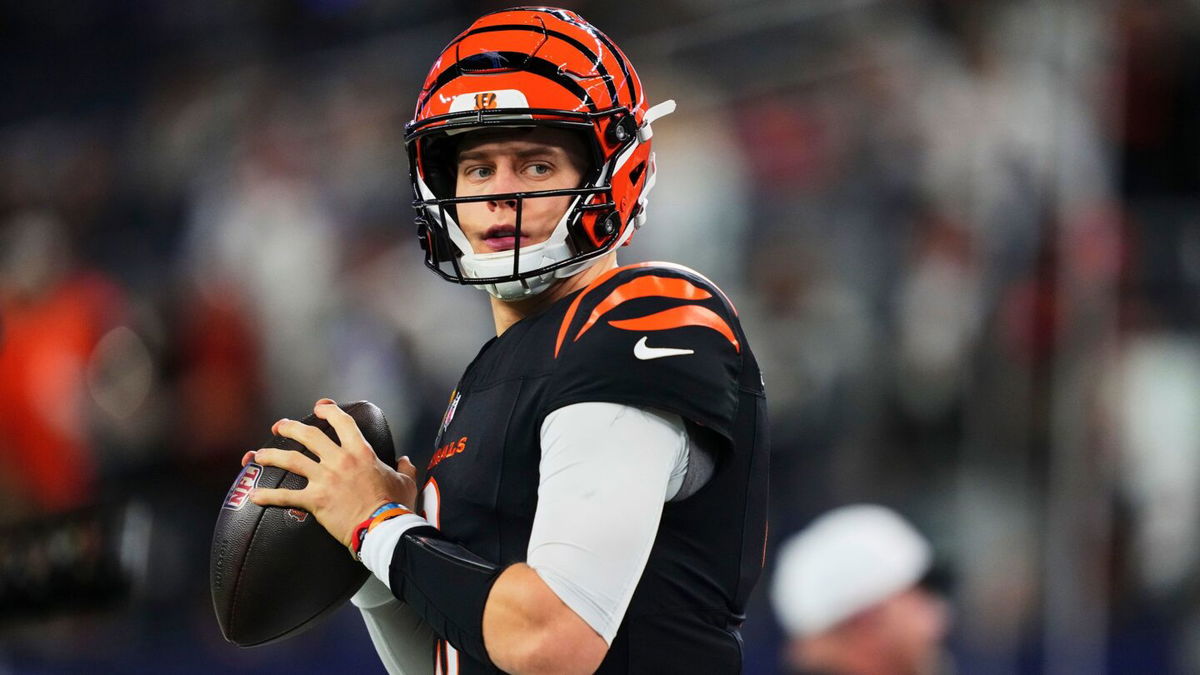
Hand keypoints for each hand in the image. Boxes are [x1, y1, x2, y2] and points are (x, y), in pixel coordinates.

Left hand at [247, 398, 418, 547]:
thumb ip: (404, 468)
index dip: (329, 411)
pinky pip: (285, 496)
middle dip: (290, 427)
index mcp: (361, 453)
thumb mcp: (406, 482)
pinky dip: (268, 496)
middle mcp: (340, 460)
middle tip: (280, 427)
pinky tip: (255, 495)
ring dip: (271, 455)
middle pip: (308, 435)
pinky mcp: (315, 500)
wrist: (383, 528)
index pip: (342, 422)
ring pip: (291, 459)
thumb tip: (404, 461)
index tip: (320, 408)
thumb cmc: (396, 506)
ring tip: (258, 454)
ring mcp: (325, 479)